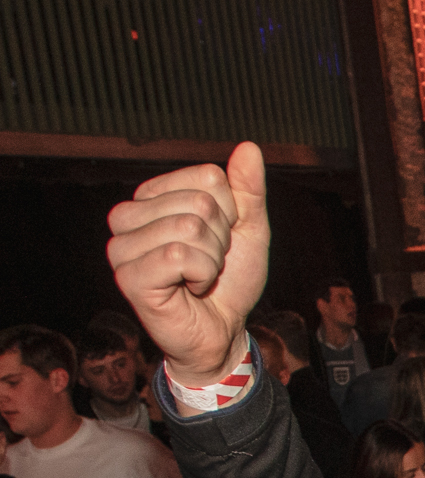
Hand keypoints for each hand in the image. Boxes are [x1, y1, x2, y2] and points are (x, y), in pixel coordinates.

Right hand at [103, 144, 271, 386]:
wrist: (223, 330)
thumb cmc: (230, 281)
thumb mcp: (248, 230)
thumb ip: (247, 190)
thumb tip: (249, 147)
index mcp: (152, 198)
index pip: (207, 177)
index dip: (230, 212)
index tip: (219, 239)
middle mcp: (128, 217)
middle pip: (199, 202)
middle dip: (220, 238)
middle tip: (209, 263)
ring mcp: (122, 246)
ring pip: (190, 228)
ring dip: (212, 259)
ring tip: (198, 276)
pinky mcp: (128, 275)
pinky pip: (179, 256)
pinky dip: (201, 275)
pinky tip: (189, 289)